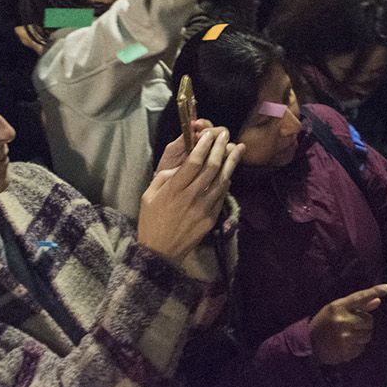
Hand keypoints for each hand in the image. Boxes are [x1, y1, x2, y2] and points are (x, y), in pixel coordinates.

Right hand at [137, 125, 241, 262]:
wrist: (161, 252)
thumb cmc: (151, 220)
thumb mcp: (149, 195)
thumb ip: (164, 177)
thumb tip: (181, 165)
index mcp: (174, 189)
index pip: (193, 161)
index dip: (204, 145)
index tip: (209, 134)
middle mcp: (191, 197)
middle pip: (211, 167)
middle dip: (220, 148)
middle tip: (224, 135)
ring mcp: (204, 208)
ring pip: (222, 180)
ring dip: (231, 162)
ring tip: (237, 148)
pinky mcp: (211, 218)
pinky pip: (222, 196)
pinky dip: (227, 181)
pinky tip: (230, 171)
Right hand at [308, 284, 386, 365]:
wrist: (309, 343)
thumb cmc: (324, 322)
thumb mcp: (336, 309)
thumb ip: (358, 306)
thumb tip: (378, 300)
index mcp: (339, 307)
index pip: (361, 297)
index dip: (375, 291)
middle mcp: (344, 321)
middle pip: (369, 320)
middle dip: (364, 323)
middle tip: (353, 324)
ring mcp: (346, 337)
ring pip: (368, 335)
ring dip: (362, 335)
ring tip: (349, 334)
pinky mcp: (347, 351)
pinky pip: (362, 347)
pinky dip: (358, 346)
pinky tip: (347, 344)